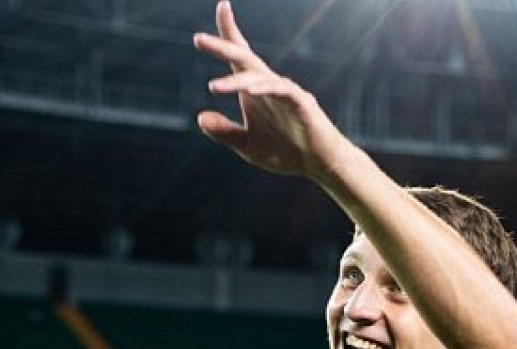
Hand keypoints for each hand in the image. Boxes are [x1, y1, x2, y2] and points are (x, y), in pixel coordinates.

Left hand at [193, 1, 343, 177]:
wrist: (318, 164)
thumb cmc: (285, 151)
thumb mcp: (246, 145)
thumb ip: (224, 132)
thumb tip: (199, 116)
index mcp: (254, 90)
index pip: (239, 57)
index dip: (227, 33)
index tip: (221, 6)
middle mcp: (268, 85)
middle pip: (244, 59)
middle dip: (222, 46)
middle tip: (198, 39)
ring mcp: (285, 92)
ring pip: (259, 77)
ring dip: (236, 81)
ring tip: (214, 87)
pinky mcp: (302, 103)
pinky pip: (283, 91)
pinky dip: (267, 89)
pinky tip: (251, 91)